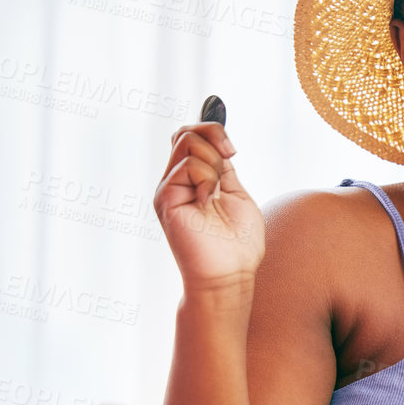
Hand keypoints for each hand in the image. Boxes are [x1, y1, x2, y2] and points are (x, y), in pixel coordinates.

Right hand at [153, 121, 264, 289]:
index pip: (191, 137)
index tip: (233, 149)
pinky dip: (209, 179)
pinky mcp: (165, 198)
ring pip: (187, 141)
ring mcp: (169, 189)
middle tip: (231, 157)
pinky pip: (189, 165)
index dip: (212, 129)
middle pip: (186, 132)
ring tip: (217, 192)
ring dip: (214, 160)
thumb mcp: (235, 195)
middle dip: (215, 136)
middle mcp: (176, 182)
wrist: (229, 275)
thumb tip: (219, 139)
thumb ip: (222, 168)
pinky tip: (209, 202)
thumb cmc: (238, 245)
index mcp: (193, 181)